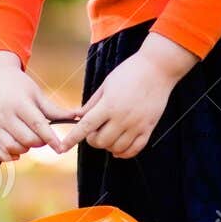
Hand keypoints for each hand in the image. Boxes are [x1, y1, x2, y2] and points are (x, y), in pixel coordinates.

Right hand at [0, 53, 82, 162]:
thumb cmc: (19, 85)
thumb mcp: (37, 93)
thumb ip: (54, 110)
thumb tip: (76, 117)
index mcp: (20, 104)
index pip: (37, 125)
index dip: (50, 138)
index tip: (61, 148)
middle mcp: (6, 116)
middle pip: (26, 139)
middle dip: (40, 142)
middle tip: (44, 136)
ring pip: (12, 147)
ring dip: (25, 149)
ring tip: (30, 140)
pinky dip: (7, 156)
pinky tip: (17, 152)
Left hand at [56, 34, 194, 158]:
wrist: (158, 69)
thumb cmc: (129, 72)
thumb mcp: (106, 84)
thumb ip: (92, 103)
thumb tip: (79, 116)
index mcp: (109, 105)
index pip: (86, 127)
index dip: (72, 139)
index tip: (62, 147)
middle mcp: (122, 118)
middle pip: (100, 141)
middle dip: (92, 140)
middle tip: (94, 131)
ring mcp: (137, 125)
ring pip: (116, 148)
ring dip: (108, 146)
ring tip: (108, 136)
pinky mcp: (148, 128)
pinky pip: (134, 149)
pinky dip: (124, 152)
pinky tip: (119, 147)